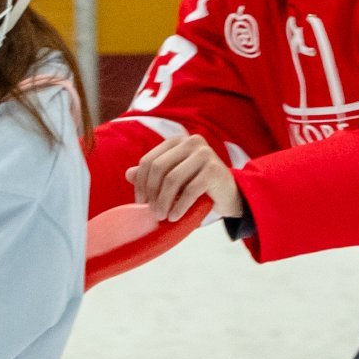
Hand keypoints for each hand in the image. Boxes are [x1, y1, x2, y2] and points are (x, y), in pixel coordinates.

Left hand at [127, 133, 242, 222]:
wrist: (230, 195)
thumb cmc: (198, 187)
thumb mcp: (174, 181)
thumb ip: (152, 176)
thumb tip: (128, 174)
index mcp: (177, 142)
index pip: (149, 160)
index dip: (141, 182)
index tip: (140, 201)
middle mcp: (191, 142)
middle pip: (159, 167)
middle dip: (152, 192)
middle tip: (151, 211)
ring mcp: (205, 154)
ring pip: (173, 179)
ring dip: (164, 201)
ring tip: (161, 216)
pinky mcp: (214, 169)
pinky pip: (190, 190)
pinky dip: (179, 206)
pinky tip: (174, 217)